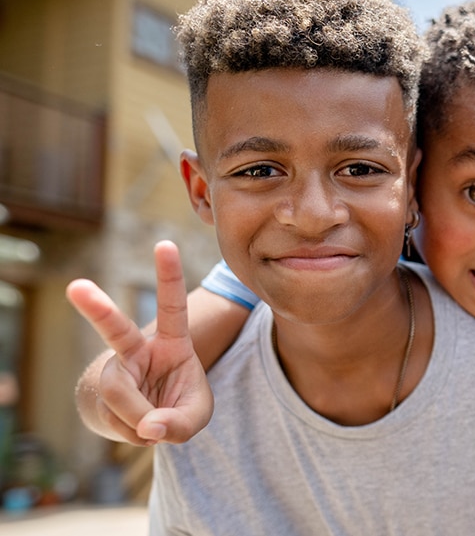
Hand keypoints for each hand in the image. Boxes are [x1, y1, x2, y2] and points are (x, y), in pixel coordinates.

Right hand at [68, 241, 212, 444]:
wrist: (145, 422)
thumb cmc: (178, 406)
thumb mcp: (196, 415)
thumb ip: (181, 422)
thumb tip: (149, 426)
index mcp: (171, 342)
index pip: (171, 306)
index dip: (169, 276)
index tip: (165, 244)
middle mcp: (138, 350)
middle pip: (115, 329)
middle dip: (97, 308)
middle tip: (76, 287)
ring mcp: (116, 371)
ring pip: (117, 391)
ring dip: (137, 416)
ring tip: (151, 425)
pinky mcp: (101, 393)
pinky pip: (116, 417)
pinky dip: (133, 432)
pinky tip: (140, 428)